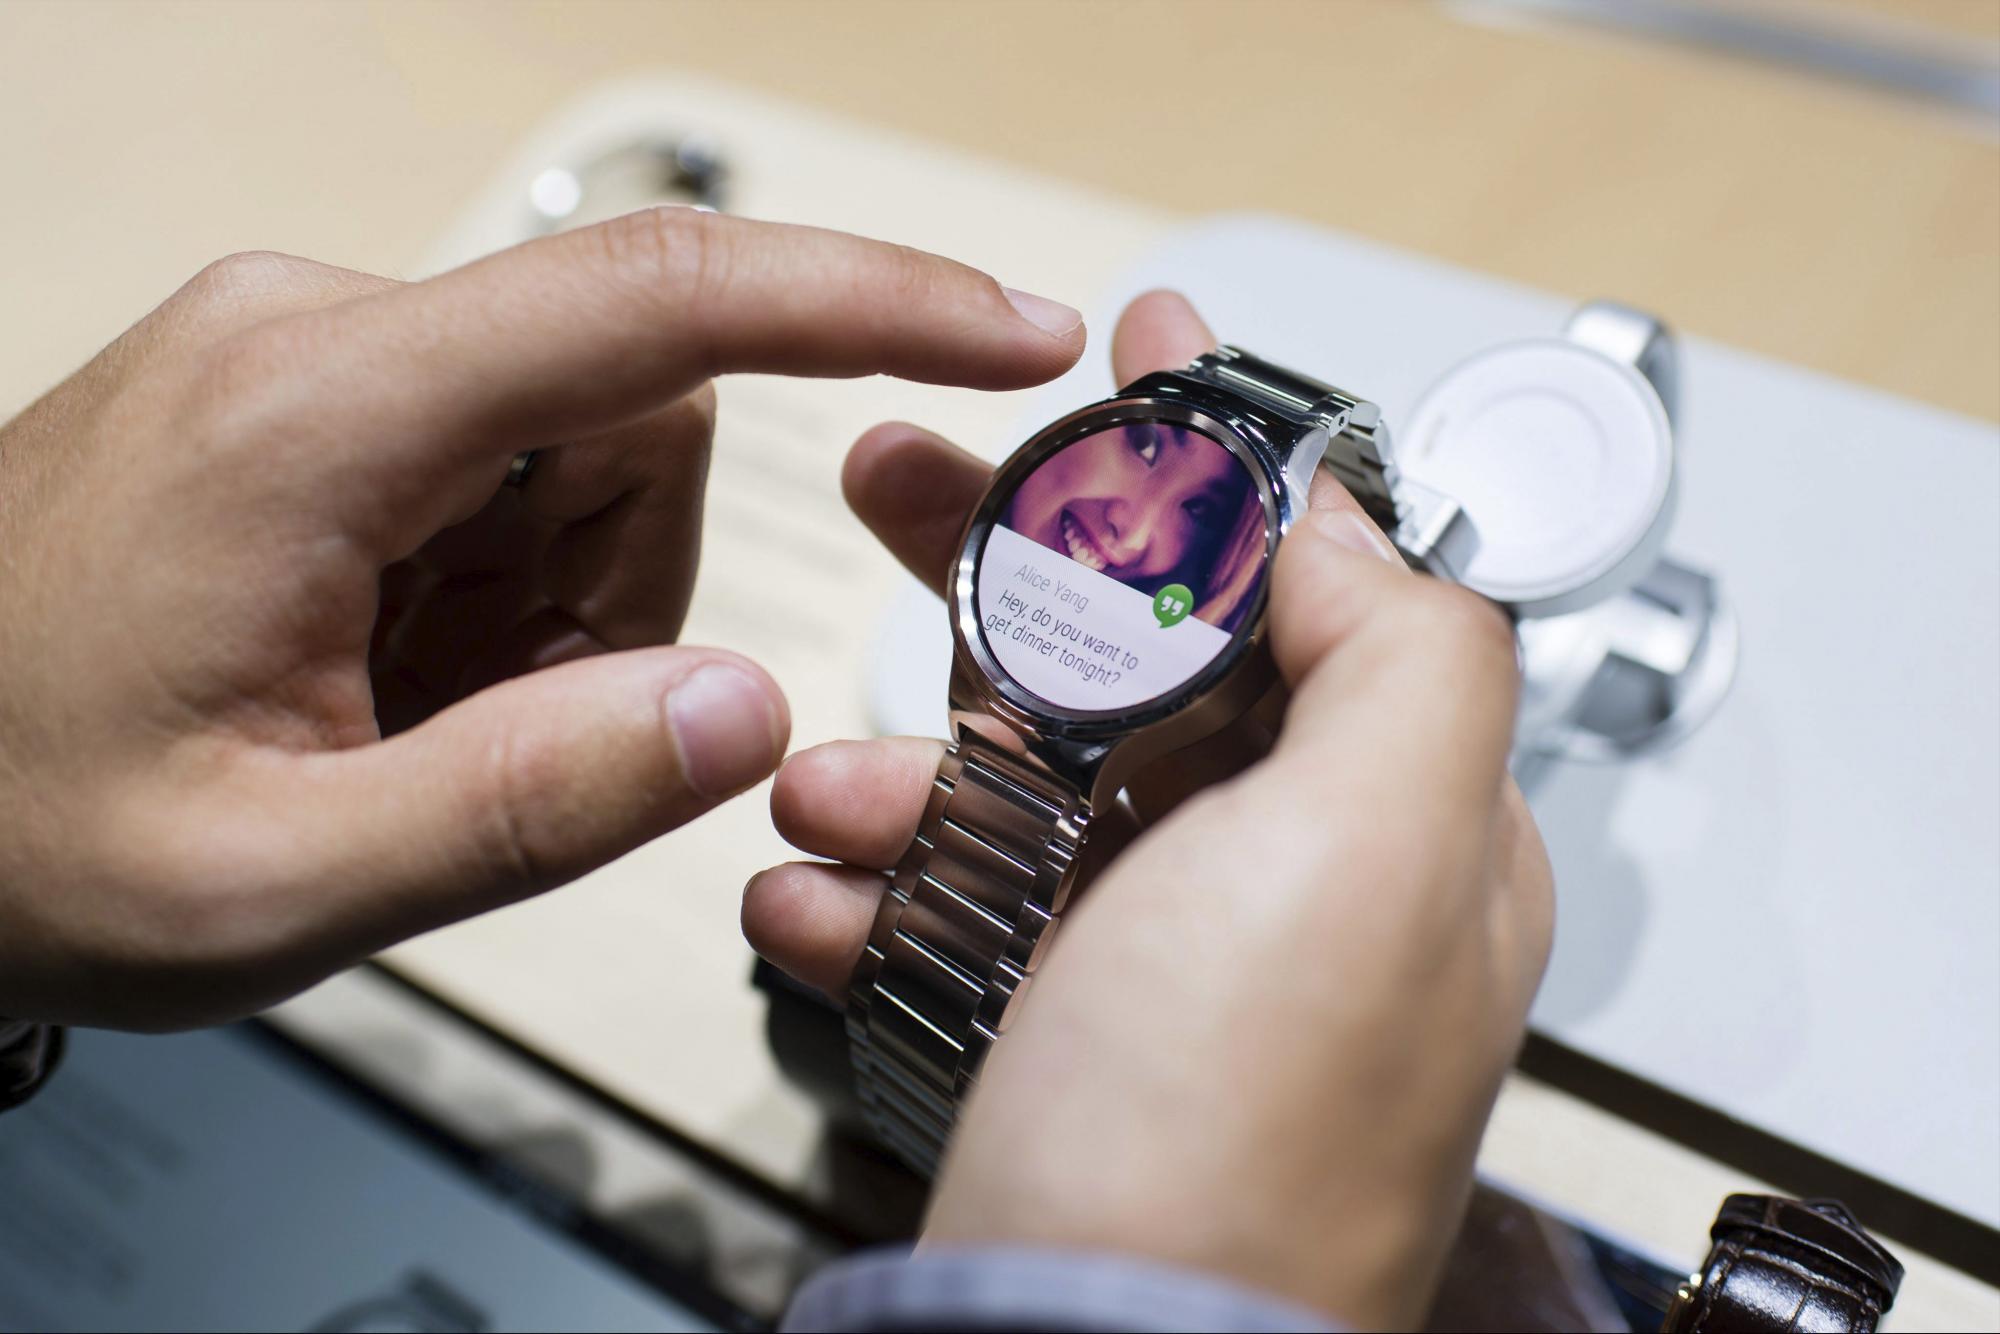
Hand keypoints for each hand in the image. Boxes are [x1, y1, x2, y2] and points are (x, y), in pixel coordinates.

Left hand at [0, 209, 1083, 1029]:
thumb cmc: (13, 828)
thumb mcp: (278, 881)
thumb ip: (531, 801)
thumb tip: (748, 708)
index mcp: (314, 417)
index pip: (656, 302)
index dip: (868, 298)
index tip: (1015, 327)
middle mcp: (316, 334)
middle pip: (635, 410)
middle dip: (622, 587)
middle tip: (479, 730)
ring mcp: (306, 351)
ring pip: (583, 446)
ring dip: (558, 599)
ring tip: (404, 710)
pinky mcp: (308, 388)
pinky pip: (505, 460)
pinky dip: (501, 585)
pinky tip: (383, 667)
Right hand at [744, 291, 1552, 1327]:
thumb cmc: (1235, 1147)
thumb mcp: (1372, 848)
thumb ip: (1401, 647)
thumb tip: (1331, 523)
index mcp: (1401, 829)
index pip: (1317, 591)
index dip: (1214, 465)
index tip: (1132, 352)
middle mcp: (1289, 892)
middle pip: (1144, 664)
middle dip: (1008, 574)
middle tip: (901, 482)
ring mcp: (1160, 965)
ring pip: (1020, 784)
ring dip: (902, 764)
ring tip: (822, 791)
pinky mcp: (1050, 1037)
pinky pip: (951, 911)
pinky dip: (868, 890)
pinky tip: (810, 898)